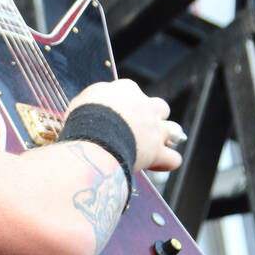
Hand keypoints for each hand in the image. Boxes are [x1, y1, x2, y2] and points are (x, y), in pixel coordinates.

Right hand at [66, 80, 183, 173]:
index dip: (124, 103)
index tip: (113, 112)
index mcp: (126, 90)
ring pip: (172, 130)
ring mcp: (154, 129)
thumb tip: (91, 106)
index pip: (130, 90)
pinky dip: (167, 162)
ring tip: (150, 146)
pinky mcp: (157, 152)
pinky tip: (160, 164)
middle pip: (159, 106)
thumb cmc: (83, 120)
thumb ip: (92, 101)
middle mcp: (145, 106)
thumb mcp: (81, 102)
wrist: (93, 139)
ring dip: (163, 138)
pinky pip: (173, 159)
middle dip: (152, 116)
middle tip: (136, 128)